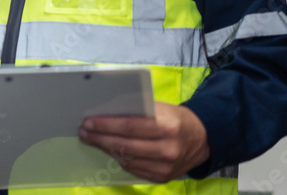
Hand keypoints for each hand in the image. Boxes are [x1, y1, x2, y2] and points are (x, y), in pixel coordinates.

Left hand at [78, 101, 209, 182]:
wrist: (203, 140)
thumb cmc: (176, 119)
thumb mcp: (161, 109)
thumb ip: (138, 111)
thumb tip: (106, 112)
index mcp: (168, 127)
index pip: (130, 127)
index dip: (106, 125)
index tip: (88, 122)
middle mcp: (168, 150)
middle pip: (125, 145)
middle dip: (100, 138)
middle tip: (83, 131)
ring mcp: (165, 167)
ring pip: (127, 158)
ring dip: (105, 148)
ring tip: (91, 139)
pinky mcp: (162, 178)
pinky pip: (133, 168)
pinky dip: (118, 158)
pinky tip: (108, 149)